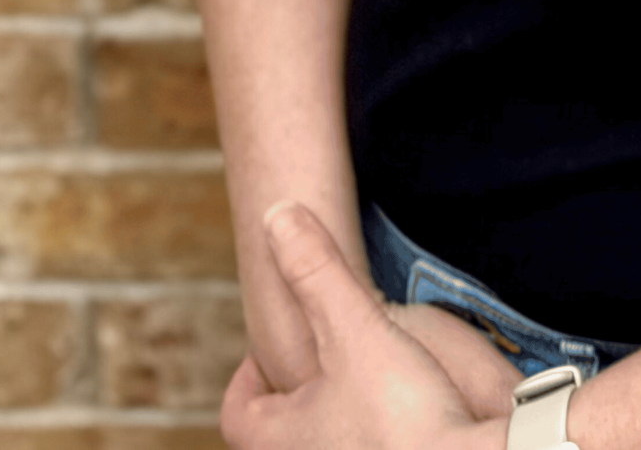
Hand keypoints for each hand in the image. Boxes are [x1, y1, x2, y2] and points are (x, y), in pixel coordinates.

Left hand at [221, 202, 505, 449]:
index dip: (244, 381)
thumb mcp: (353, 328)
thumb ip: (316, 271)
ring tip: (357, 383)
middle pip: (279, 434)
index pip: (239, 415)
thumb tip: (277, 215)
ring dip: (332, 415)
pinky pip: (365, 448)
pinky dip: (369, 432)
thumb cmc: (400, 414)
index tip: (261, 354)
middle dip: (292, 398)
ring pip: (322, 443)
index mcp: (282, 439)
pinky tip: (402, 416)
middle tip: (313, 361)